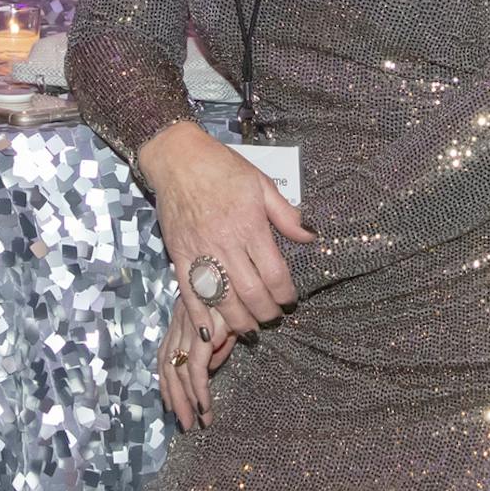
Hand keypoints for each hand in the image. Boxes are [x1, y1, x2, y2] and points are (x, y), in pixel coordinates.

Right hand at [136, 120, 315, 337]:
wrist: (178, 159)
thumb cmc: (222, 167)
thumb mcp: (261, 184)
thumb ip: (286, 214)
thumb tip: (310, 236)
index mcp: (250, 225)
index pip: (274, 272)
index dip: (285, 294)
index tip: (289, 302)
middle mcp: (226, 242)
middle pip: (250, 292)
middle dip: (265, 313)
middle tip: (272, 320)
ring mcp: (200, 251)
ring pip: (222, 298)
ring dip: (238, 321)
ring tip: (249, 330)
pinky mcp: (179, 255)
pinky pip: (190, 292)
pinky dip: (201, 316)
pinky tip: (211, 331)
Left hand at [159, 293, 235, 431]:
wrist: (250, 277)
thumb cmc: (243, 296)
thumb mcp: (229, 323)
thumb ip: (218, 345)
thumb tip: (211, 370)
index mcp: (184, 316)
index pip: (166, 354)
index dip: (167, 382)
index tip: (171, 405)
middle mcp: (182, 321)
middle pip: (169, 365)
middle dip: (174, 397)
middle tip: (183, 423)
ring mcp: (190, 325)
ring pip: (180, 371)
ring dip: (187, 400)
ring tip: (197, 421)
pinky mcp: (204, 331)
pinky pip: (196, 367)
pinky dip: (198, 390)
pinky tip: (204, 406)